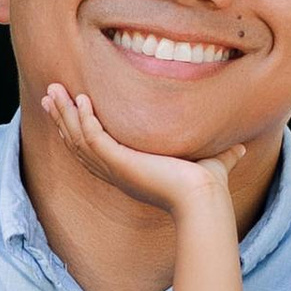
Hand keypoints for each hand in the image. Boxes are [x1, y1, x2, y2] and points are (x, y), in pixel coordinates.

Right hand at [41, 84, 246, 218]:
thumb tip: (242, 148)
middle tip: (49, 93)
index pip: (93, 147)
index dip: (77, 127)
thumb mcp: (212, 164)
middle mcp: (117, 171)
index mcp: (129, 171)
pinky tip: (81, 100)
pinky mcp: (121, 163)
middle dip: (62, 117)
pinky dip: (85, 120)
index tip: (69, 105)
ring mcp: (116, 169)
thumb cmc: (208, 188)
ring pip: (78, 139)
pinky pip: (93, 139)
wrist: (205, 199)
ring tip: (53, 91)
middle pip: (77, 142)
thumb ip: (223, 155)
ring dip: (65, 114)